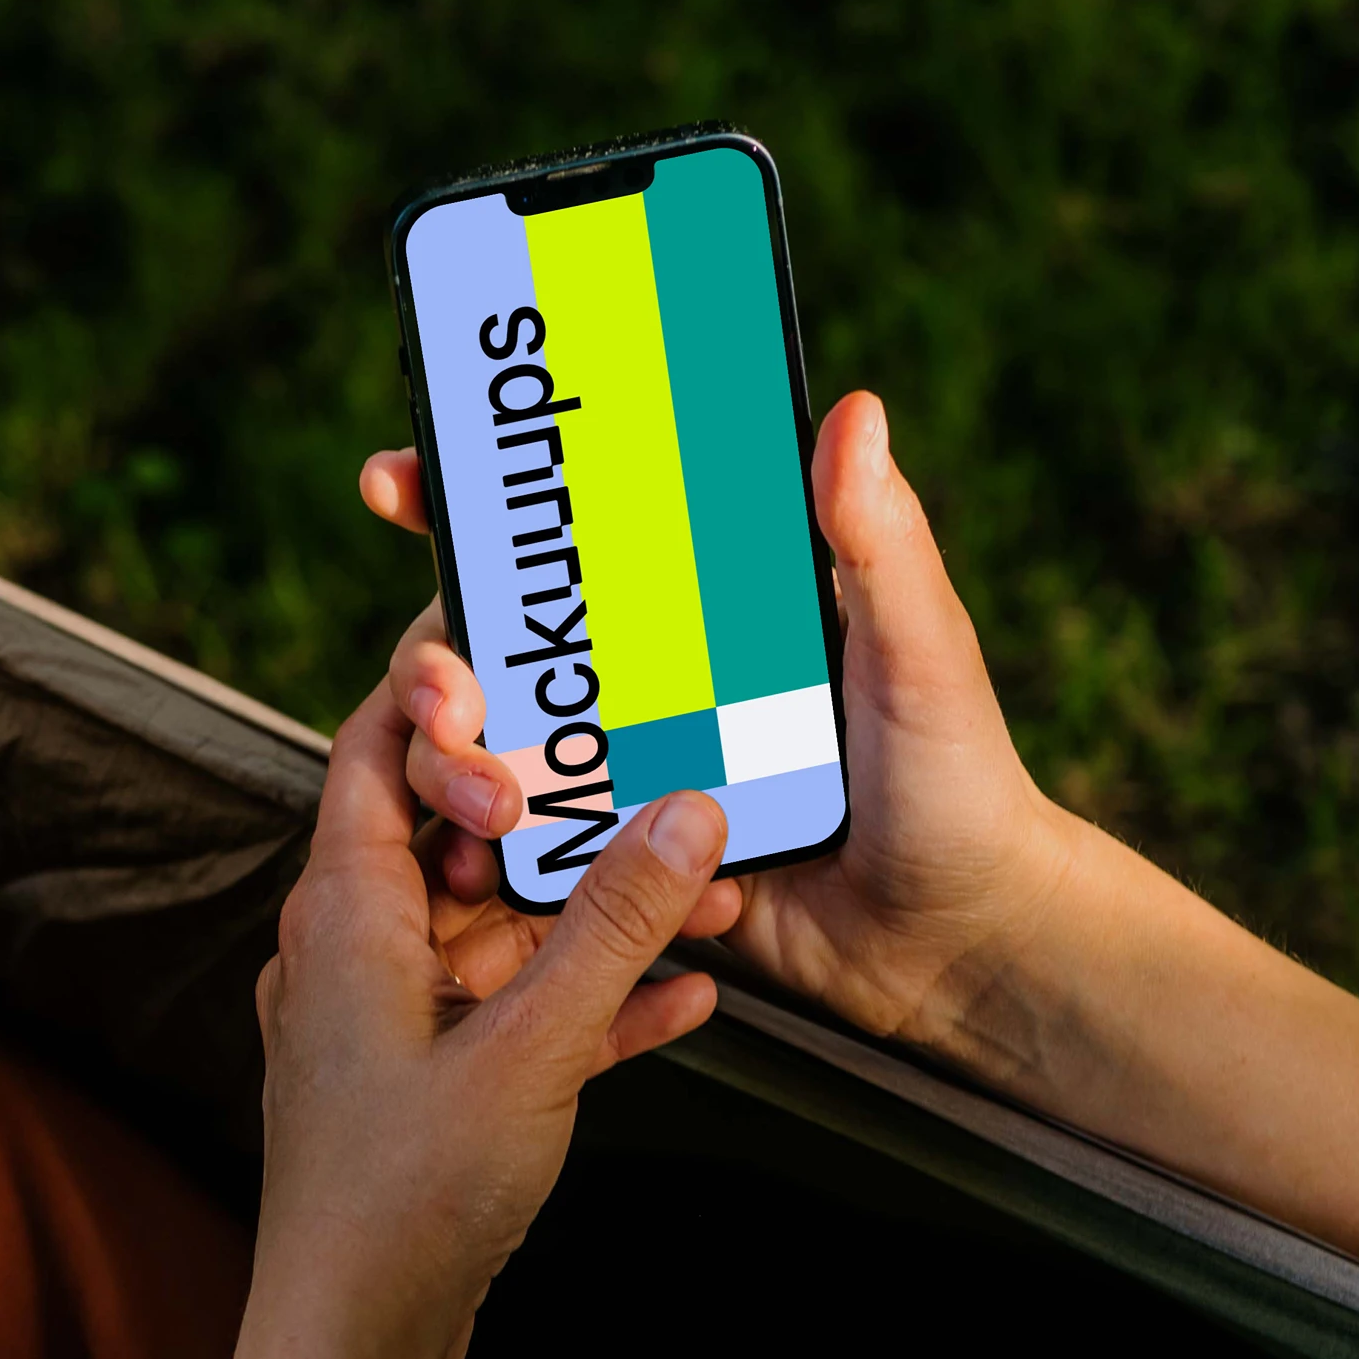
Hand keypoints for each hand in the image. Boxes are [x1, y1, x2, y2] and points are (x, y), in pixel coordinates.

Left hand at [250, 681, 739, 1358]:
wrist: (354, 1346)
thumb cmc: (404, 1196)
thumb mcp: (529, 1046)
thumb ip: (613, 926)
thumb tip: (688, 809)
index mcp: (345, 910)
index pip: (376, 745)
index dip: (440, 684)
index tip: (522, 642)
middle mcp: (356, 950)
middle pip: (459, 833)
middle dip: (566, 811)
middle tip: (658, 769)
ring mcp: (391, 1020)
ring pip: (502, 930)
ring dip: (599, 916)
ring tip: (708, 893)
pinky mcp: (428, 1087)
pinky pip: (516, 1013)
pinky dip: (588, 1001)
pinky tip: (686, 1002)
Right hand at [359, 389, 1093, 1059]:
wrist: (962, 948)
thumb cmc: (960, 786)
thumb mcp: (920, 654)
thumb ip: (878, 543)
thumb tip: (856, 410)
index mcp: (705, 602)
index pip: (569, 532)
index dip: (469, 498)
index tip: (396, 480)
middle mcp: (650, 679)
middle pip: (490, 644)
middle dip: (434, 666)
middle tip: (453, 700)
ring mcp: (630, 773)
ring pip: (490, 752)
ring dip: (457, 771)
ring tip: (488, 810)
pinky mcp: (625, 869)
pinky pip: (535, 858)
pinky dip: (507, 865)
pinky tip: (505, 877)